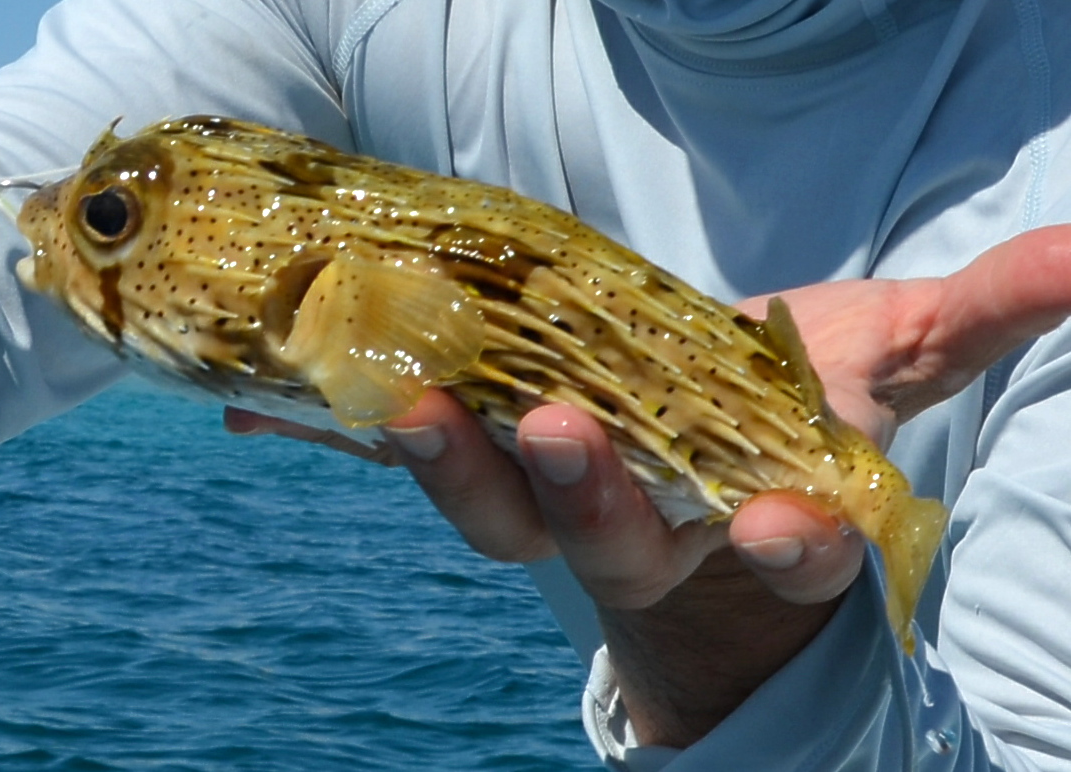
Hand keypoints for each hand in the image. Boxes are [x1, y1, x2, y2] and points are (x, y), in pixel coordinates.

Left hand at [377, 226, 1070, 745]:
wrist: (694, 423)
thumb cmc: (797, 398)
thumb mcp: (892, 352)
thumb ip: (980, 310)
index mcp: (763, 516)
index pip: (787, 550)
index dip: (788, 546)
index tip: (780, 526)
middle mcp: (657, 527)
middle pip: (618, 539)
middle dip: (594, 499)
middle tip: (567, 433)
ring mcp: (563, 506)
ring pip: (508, 514)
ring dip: (462, 467)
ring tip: (418, 406)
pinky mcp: (496, 467)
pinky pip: (439, 462)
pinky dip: (395, 433)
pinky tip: (343, 387)